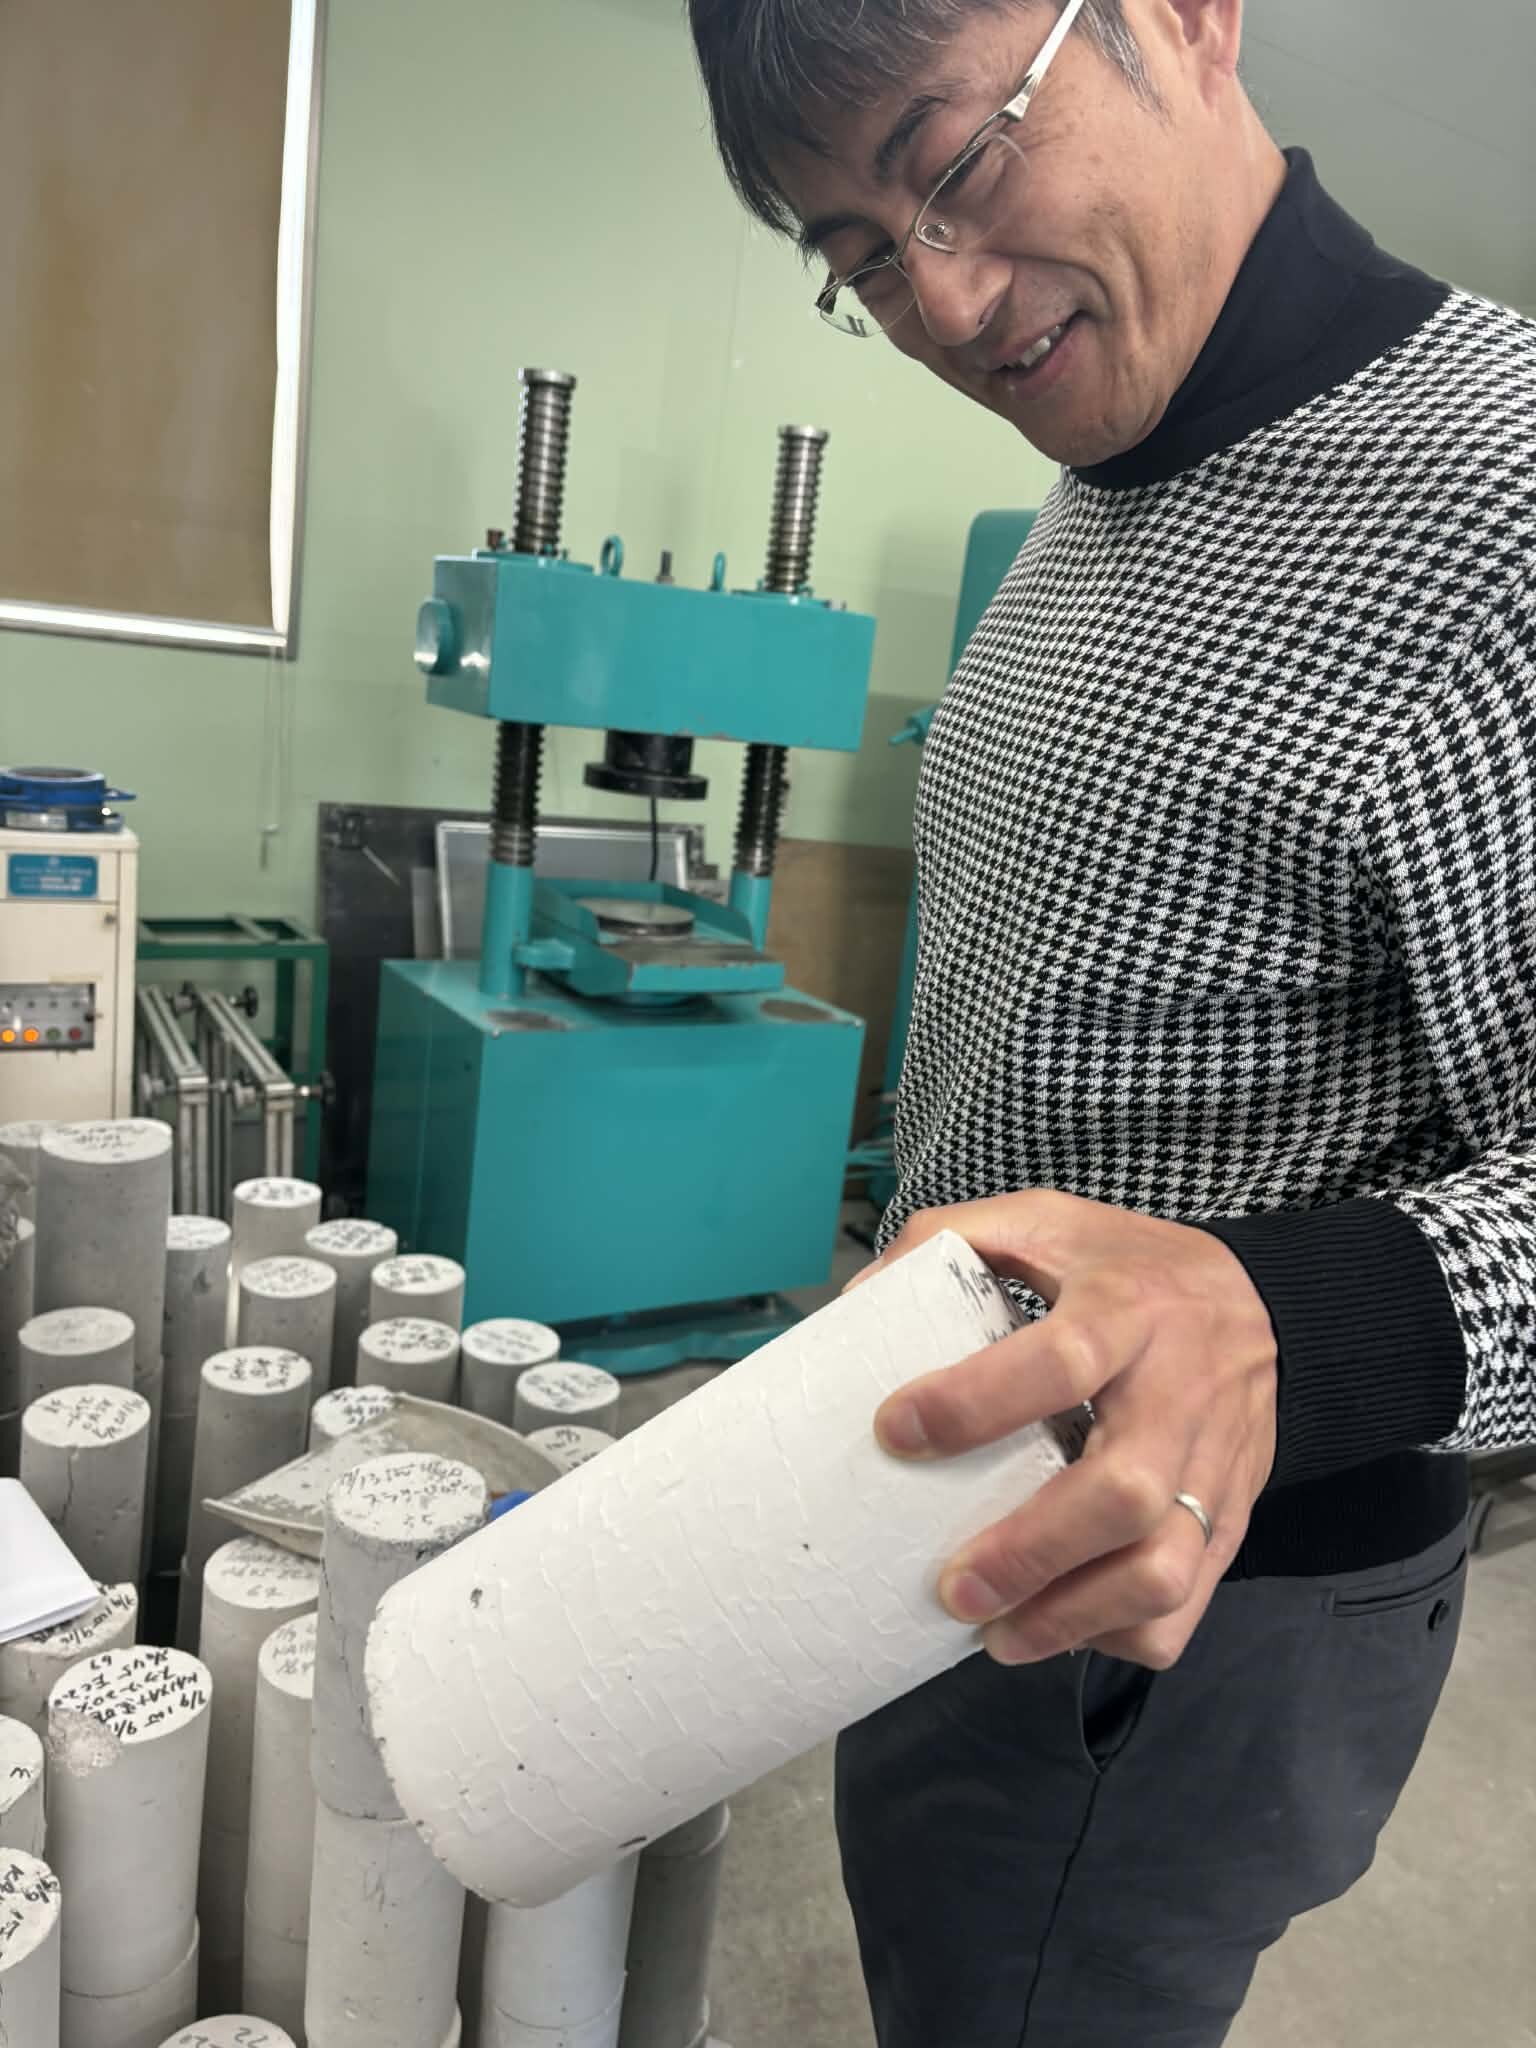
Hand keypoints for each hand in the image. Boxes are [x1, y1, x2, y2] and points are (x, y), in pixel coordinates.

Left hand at [855, 1191, 1278, 1670]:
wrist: (1268, 1305)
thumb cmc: (1130, 1269)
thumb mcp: (1048, 1222)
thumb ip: (953, 1240)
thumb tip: (859, 1300)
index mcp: (1126, 1309)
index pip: (1061, 1362)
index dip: (974, 1403)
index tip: (896, 1432)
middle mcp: (1178, 1393)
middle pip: (1122, 1493)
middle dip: (1030, 1553)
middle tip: (952, 1588)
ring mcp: (1212, 1466)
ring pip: (1164, 1569)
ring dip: (1074, 1616)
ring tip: (998, 1633)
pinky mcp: (1231, 1519)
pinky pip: (1189, 1603)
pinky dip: (1124, 1633)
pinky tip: (1064, 1624)